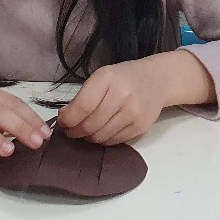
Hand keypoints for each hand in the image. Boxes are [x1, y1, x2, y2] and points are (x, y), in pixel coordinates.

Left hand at [59, 51, 216, 144]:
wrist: (157, 81)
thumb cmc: (123, 78)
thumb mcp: (102, 77)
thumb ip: (83, 97)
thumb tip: (64, 120)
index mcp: (108, 78)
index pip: (83, 106)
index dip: (68, 119)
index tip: (62, 122)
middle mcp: (123, 95)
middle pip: (90, 125)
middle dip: (75, 131)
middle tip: (71, 130)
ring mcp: (134, 112)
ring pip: (100, 137)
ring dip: (88, 137)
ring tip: (87, 130)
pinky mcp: (140, 127)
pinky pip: (113, 142)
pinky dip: (103, 140)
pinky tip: (102, 130)